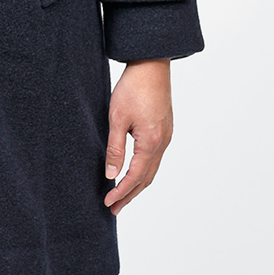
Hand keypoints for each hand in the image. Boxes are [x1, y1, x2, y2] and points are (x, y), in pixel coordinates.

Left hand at [103, 59, 172, 215]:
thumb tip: (111, 174)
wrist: (151, 65)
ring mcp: (166, 136)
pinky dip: (144, 171)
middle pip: (147, 178)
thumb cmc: (133, 88)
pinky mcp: (164, 129)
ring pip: (153, 169)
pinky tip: (134, 171)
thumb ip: (115, 148)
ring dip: (138, 184)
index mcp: (151, 142)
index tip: (107, 202)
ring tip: (122, 195)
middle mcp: (163, 143)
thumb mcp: (116, 118)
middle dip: (130, 195)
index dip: (121, 192)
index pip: (135, 176)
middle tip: (114, 209)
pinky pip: (155, 158)